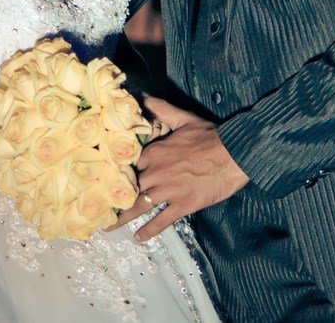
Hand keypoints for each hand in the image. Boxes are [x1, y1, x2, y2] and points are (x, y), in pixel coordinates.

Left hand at [110, 96, 248, 240]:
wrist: (233, 154)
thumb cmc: (210, 136)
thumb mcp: (183, 118)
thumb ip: (162, 109)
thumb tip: (143, 96)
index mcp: (155, 152)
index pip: (131, 165)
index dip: (122, 172)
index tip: (110, 179)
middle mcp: (157, 172)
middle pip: (131, 187)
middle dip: (116, 197)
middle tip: (100, 208)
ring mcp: (169, 190)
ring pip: (140, 206)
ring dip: (123, 218)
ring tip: (109, 227)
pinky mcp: (183, 205)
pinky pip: (162, 220)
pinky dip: (149, 230)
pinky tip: (139, 238)